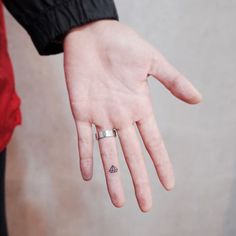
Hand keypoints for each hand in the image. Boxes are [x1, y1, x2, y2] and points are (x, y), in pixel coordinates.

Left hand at [63, 20, 201, 211]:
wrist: (92, 35)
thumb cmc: (123, 44)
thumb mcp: (152, 61)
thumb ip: (173, 81)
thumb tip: (198, 99)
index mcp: (139, 107)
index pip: (153, 142)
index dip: (161, 164)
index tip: (168, 185)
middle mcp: (122, 117)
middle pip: (132, 155)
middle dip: (139, 180)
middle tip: (145, 206)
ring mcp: (101, 117)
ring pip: (108, 154)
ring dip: (112, 177)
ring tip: (118, 202)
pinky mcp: (81, 112)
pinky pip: (83, 140)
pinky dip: (85, 158)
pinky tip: (88, 176)